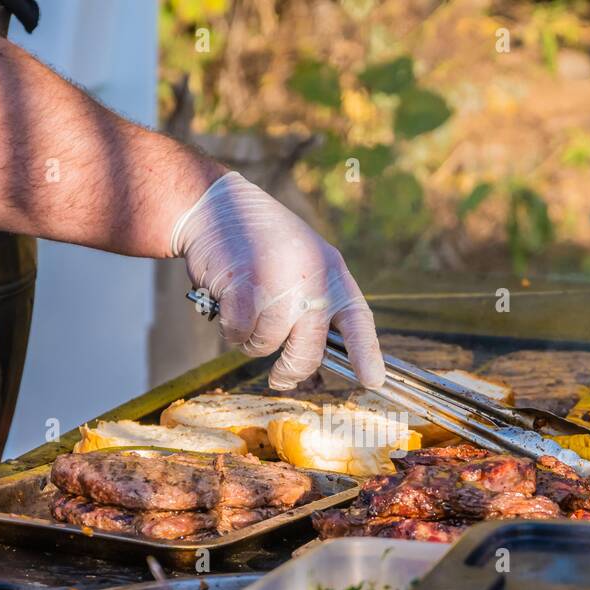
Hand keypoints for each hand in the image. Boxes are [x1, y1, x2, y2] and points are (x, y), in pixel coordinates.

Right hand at [171, 172, 384, 389]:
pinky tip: (227, 305)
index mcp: (333, 272)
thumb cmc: (261, 243)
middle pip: (310, 350)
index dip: (366, 354)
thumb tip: (313, 356)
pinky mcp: (244, 288)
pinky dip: (230, 330)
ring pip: (268, 345)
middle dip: (293, 370)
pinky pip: (240, 334)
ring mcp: (279, 283)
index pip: (358, 320)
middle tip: (281, 378)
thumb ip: (314, 302)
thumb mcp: (304, 262)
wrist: (217, 207)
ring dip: (251, 340)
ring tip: (245, 313)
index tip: (372, 381)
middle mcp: (312, 279)